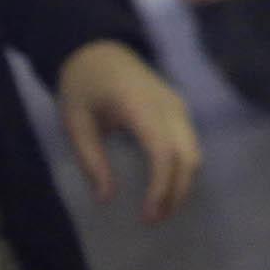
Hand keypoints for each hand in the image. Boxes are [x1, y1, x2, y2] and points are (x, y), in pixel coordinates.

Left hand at [56, 40, 199, 223]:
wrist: (100, 49)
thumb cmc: (84, 86)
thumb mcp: (75, 124)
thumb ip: (91, 160)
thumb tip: (108, 198)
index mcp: (142, 108)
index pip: (164, 152)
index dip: (160, 187)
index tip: (147, 215)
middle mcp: (170, 107)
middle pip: (188, 155)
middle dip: (177, 192)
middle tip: (155, 220)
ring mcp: (179, 106)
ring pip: (195, 150)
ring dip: (183, 182)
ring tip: (161, 208)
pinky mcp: (179, 109)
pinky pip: (190, 143)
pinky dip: (183, 168)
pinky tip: (166, 184)